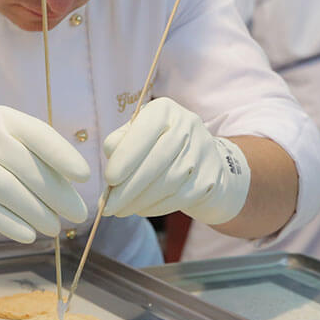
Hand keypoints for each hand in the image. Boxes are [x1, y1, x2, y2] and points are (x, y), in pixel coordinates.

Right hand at [0, 108, 89, 242]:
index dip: (63, 156)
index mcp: (3, 119)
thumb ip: (33, 151)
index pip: (39, 135)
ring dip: (37, 213)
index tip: (85, 176)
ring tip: (56, 229)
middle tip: (79, 214)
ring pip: (9, 190)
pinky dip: (11, 224)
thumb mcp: (2, 136)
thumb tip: (73, 182)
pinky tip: (29, 235)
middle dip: (58, 194)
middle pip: (28, 168)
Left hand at [102, 98, 250, 223]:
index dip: (126, 156)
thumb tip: (112, 162)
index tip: (109, 179)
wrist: (200, 162)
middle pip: (157, 160)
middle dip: (129, 187)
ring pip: (169, 181)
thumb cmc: (155, 146)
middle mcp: (188, 125)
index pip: (144, 131)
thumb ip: (119, 143)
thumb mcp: (135, 136)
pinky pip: (180, 197)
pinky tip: (141, 209)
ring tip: (120, 210)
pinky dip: (156, 206)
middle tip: (108, 206)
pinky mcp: (210, 178)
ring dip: (140, 200)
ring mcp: (203, 152)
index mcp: (164, 110)